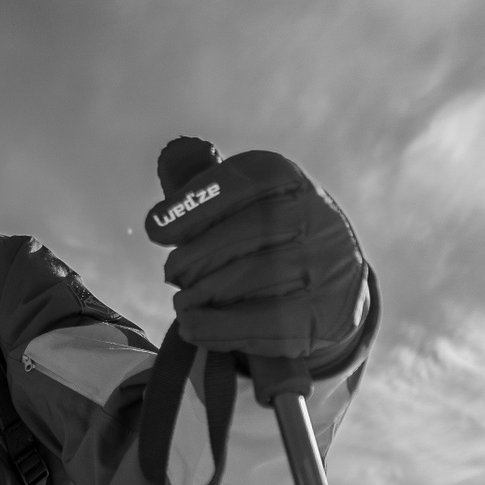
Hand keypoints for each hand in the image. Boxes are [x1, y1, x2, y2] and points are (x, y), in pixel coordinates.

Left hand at [144, 137, 367, 360]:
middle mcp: (316, 216)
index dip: (193, 206)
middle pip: (245, 233)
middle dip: (193, 259)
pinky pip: (262, 324)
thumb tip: (173, 156)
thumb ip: (202, 182)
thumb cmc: (261, 237)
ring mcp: (327, 267)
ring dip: (201, 295)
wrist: (330, 285)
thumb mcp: (238, 201)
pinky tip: (194, 326)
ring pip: (250, 280)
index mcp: (287, 179)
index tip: (155, 231)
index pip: (241, 182)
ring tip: (185, 301)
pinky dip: (216, 328)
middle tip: (172, 274)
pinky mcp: (326, 315)